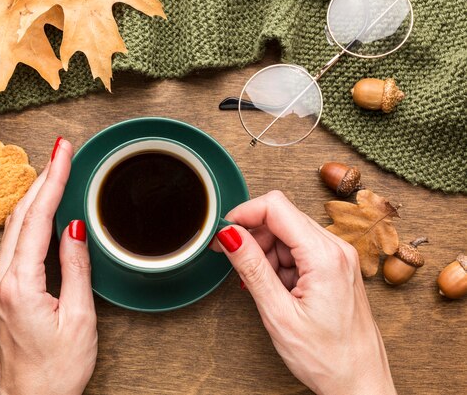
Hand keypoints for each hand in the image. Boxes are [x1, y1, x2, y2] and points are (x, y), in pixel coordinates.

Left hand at [0, 139, 96, 394]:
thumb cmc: (56, 371)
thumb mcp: (78, 319)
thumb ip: (75, 268)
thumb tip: (74, 227)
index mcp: (19, 284)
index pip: (37, 218)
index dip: (53, 179)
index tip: (63, 152)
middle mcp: (0, 280)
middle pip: (21, 215)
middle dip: (43, 177)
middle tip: (62, 150)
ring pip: (15, 226)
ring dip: (36, 195)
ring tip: (56, 170)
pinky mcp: (1, 291)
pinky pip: (14, 243)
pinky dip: (31, 218)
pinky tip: (43, 209)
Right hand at [213, 191, 394, 394]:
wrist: (360, 384)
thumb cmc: (327, 358)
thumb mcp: (278, 313)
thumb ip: (252, 267)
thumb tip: (230, 235)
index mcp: (325, 256)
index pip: (276, 206)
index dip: (243, 214)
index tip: (223, 232)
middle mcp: (337, 249)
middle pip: (282, 217)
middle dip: (253, 236)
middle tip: (235, 264)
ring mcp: (339, 257)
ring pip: (289, 234)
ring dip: (267, 254)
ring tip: (264, 288)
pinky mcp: (336, 268)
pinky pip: (300, 251)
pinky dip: (280, 264)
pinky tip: (278, 290)